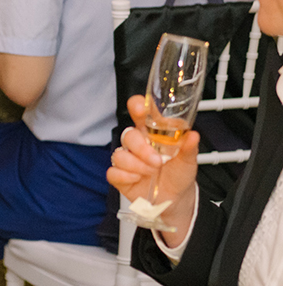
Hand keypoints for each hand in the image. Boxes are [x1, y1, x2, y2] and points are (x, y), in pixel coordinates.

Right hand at [107, 95, 198, 239]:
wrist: (176, 199)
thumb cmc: (179, 174)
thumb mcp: (188, 160)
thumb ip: (189, 147)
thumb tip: (192, 136)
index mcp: (151, 133)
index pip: (140, 112)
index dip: (137, 106)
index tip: (140, 109)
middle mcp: (137, 144)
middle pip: (128, 135)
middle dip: (141, 149)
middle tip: (157, 161)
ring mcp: (127, 159)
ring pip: (119, 154)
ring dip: (137, 165)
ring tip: (151, 172)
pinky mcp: (120, 175)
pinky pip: (113, 172)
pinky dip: (126, 177)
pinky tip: (138, 179)